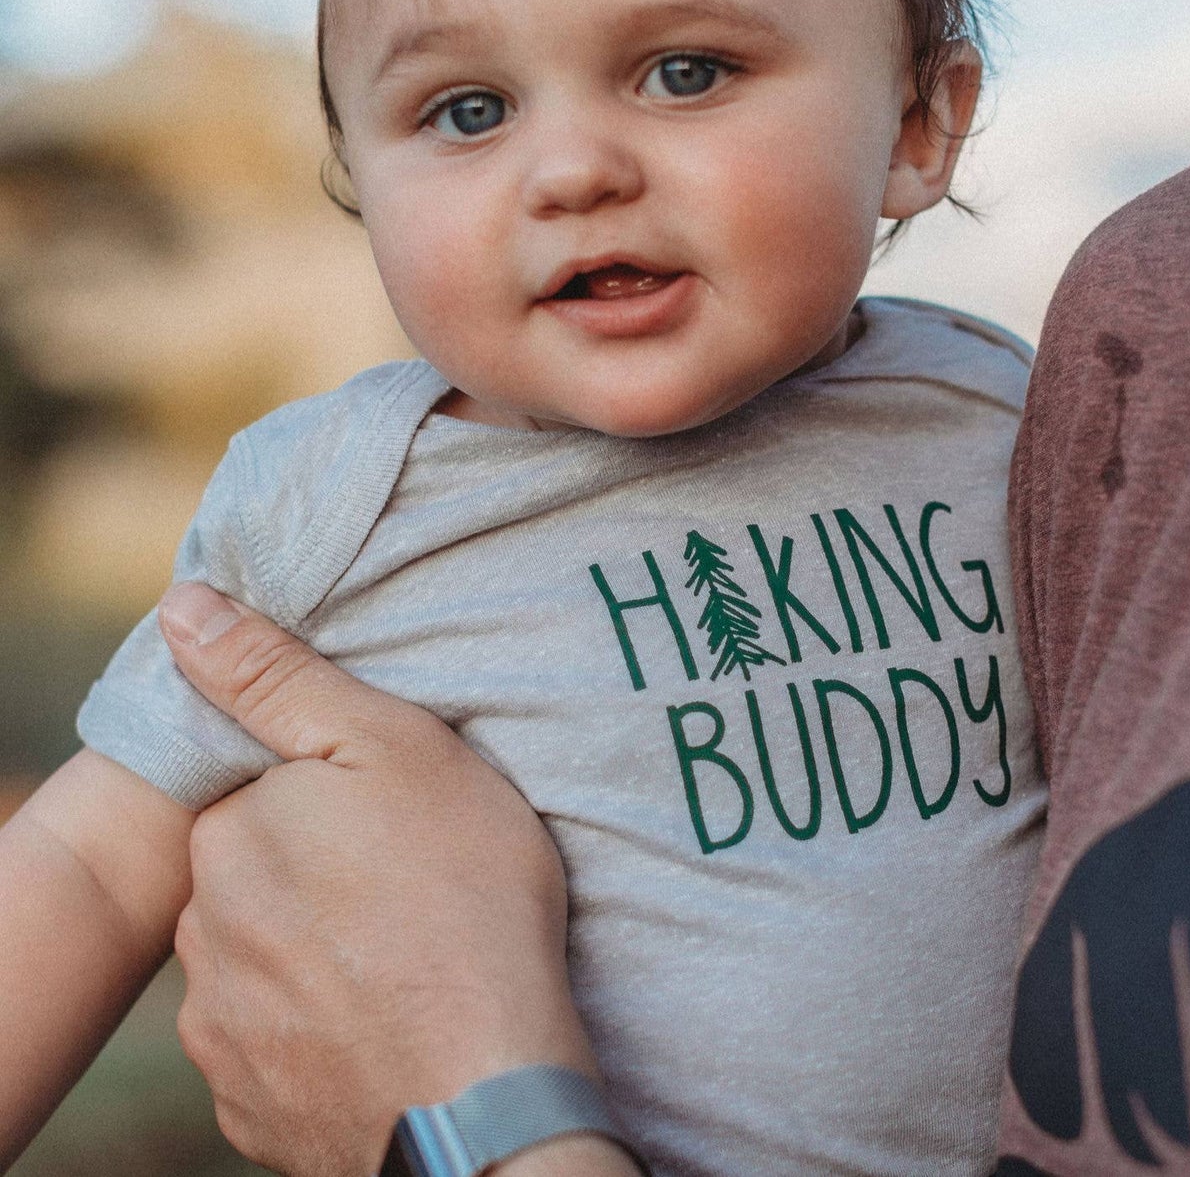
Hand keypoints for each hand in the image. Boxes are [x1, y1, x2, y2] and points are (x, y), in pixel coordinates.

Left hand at [160, 581, 609, 1176]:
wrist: (483, 1086)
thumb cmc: (459, 896)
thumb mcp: (387, 746)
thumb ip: (276, 678)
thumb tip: (181, 608)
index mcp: (233, 836)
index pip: (267, 796)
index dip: (335, 800)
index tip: (395, 819)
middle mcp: (204, 934)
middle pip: (262, 878)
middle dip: (322, 873)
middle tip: (414, 884)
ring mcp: (223, 1030)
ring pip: (267, 964)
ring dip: (320, 956)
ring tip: (410, 957)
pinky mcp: (251, 1106)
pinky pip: (281, 1045)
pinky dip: (324, 1031)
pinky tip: (390, 1022)